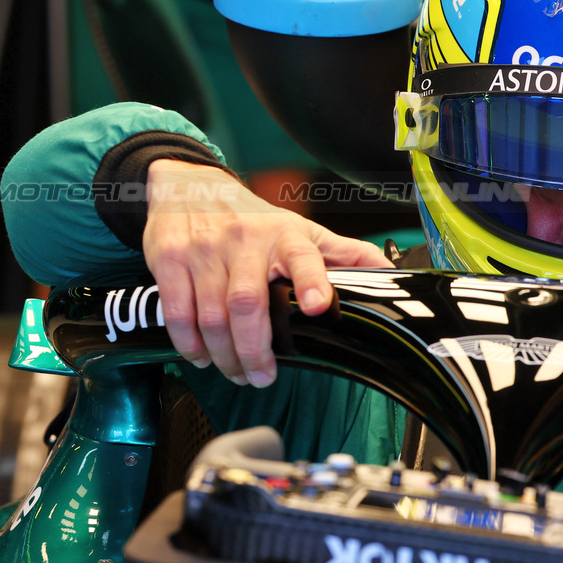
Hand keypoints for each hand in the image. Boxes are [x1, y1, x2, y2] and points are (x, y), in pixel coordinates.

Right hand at [142, 160, 392, 386]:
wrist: (190, 186)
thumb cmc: (253, 220)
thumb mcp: (303, 230)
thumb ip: (345, 255)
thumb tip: (392, 276)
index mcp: (286, 235)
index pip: (302, 256)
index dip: (311, 280)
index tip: (317, 305)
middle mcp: (245, 240)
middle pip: (248, 302)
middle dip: (255, 349)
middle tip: (263, 376)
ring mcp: (205, 249)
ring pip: (212, 315)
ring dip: (225, 354)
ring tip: (238, 372)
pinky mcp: (171, 259)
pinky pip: (178, 311)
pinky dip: (189, 342)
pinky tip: (202, 355)